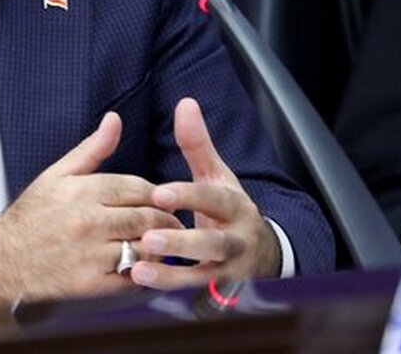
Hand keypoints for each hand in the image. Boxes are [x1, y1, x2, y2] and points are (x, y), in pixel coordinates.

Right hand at [0, 112, 183, 301]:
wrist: (2, 260)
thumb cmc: (31, 216)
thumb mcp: (57, 175)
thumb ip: (91, 149)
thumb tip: (114, 120)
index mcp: (84, 191)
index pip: (138, 188)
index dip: (158, 193)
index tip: (165, 199)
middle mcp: (90, 221)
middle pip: (146, 217)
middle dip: (166, 219)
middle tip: (174, 221)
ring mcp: (92, 254)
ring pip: (144, 246)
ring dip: (159, 245)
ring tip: (163, 243)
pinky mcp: (92, 284)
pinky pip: (132, 277)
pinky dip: (145, 271)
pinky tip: (144, 265)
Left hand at [130, 98, 281, 289]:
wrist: (261, 253)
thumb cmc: (227, 209)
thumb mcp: (217, 176)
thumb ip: (198, 144)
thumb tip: (184, 103)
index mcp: (236, 206)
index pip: (214, 200)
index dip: (189, 196)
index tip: (160, 193)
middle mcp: (237, 240)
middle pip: (213, 243)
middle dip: (182, 241)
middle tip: (149, 237)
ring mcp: (230, 271)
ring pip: (204, 275)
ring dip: (172, 275)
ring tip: (139, 269)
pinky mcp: (220, 293)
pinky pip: (197, 296)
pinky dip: (173, 294)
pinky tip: (145, 288)